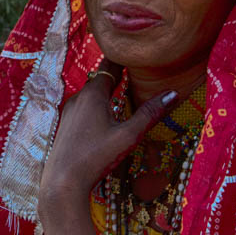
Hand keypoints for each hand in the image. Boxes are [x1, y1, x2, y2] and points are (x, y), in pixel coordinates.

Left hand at [38, 63, 177, 222]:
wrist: (63, 182)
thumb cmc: (96, 157)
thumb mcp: (128, 136)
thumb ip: (149, 114)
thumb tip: (173, 94)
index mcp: (93, 94)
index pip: (110, 65)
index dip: (124, 58)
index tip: (138, 53)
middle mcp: (78, 97)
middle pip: (101, 78)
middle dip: (118, 73)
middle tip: (137, 70)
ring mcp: (69, 111)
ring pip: (91, 93)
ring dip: (108, 90)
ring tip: (125, 90)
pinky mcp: (66, 125)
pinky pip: (84, 106)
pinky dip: (98, 103)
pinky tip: (107, 115)